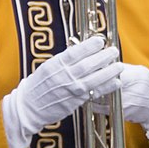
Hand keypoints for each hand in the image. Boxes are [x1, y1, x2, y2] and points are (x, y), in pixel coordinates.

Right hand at [0, 34, 119, 147]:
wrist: (29, 107)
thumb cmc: (38, 85)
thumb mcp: (48, 67)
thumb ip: (64, 60)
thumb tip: (82, 50)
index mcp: (55, 65)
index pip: (75, 52)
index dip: (89, 46)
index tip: (100, 40)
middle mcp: (64, 76)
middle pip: (88, 64)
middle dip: (103, 57)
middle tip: (114, 51)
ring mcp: (71, 89)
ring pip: (94, 79)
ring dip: (109, 72)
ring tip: (119, 65)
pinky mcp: (76, 101)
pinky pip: (94, 92)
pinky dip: (107, 87)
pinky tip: (116, 82)